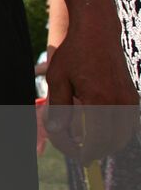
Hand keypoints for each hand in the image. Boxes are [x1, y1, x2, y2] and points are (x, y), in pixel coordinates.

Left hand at [45, 24, 139, 160]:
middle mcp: (120, 102)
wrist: (97, 31)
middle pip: (114, 142)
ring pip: (124, 134)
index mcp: (100, 100)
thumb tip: (57, 131)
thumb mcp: (58, 78)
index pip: (98, 140)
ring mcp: (129, 98)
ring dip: (109, 142)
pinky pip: (129, 122)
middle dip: (99, 150)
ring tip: (90, 142)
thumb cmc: (74, 53)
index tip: (80, 158)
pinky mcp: (133, 94)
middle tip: (83, 152)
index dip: (88, 152)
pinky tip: (101, 127)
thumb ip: (59, 107)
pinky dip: (117, 130)